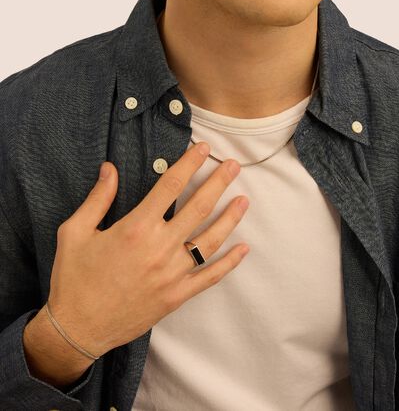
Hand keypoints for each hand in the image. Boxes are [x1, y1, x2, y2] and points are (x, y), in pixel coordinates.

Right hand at [46, 141, 249, 356]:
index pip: (171, 185)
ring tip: (244, 200)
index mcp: (136, 228)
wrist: (77, 329)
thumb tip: (110, 168)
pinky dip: (229, 263)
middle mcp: (160, 247)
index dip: (190, 164)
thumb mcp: (76, 232)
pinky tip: (243, 248)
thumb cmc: (74, 278)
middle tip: (234, 166)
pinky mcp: (177, 296)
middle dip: (219, 183)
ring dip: (230, 218)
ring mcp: (172, 273)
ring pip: (211, 240)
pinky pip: (210, 277)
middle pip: (198, 207)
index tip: (203, 149)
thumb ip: (97, 198)